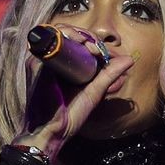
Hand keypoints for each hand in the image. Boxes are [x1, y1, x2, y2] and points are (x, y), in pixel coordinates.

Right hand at [14, 32, 136, 159]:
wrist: (51, 132)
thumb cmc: (70, 115)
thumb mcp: (94, 93)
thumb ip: (109, 75)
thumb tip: (129, 59)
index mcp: (64, 66)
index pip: (76, 41)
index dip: (91, 40)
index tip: (103, 52)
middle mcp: (51, 60)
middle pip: (68, 33)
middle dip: (86, 35)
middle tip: (97, 49)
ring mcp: (42, 60)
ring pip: (59, 32)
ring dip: (76, 34)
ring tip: (90, 46)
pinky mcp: (36, 62)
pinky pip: (48, 39)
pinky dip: (65, 36)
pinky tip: (79, 43)